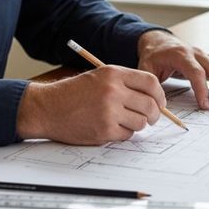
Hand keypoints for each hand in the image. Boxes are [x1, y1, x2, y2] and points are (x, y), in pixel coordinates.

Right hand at [16, 65, 166, 144]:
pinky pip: (127, 134)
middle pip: (150, 104)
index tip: (160, 102)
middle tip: (151, 117)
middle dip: (154, 114)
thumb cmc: (75, 93)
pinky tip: (112, 127)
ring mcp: (109, 111)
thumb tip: (154, 98)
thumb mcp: (100, 77)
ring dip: (137, 124)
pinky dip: (124, 133)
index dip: (160, 95)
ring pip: (141, 122)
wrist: (48, 108)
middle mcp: (113, 91)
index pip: (151, 82)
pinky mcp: (104, 130)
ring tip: (125, 121)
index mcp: (114, 74)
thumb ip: (126, 84)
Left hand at [137, 30, 208, 109]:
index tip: (205, 106)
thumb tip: (159, 105)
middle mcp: (196, 53)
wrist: (159, 41)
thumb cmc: (153, 56)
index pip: (196, 71)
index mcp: (180, 55)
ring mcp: (204, 56)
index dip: (202, 89)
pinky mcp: (208, 61)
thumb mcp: (146, 68)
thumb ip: (152, 85)